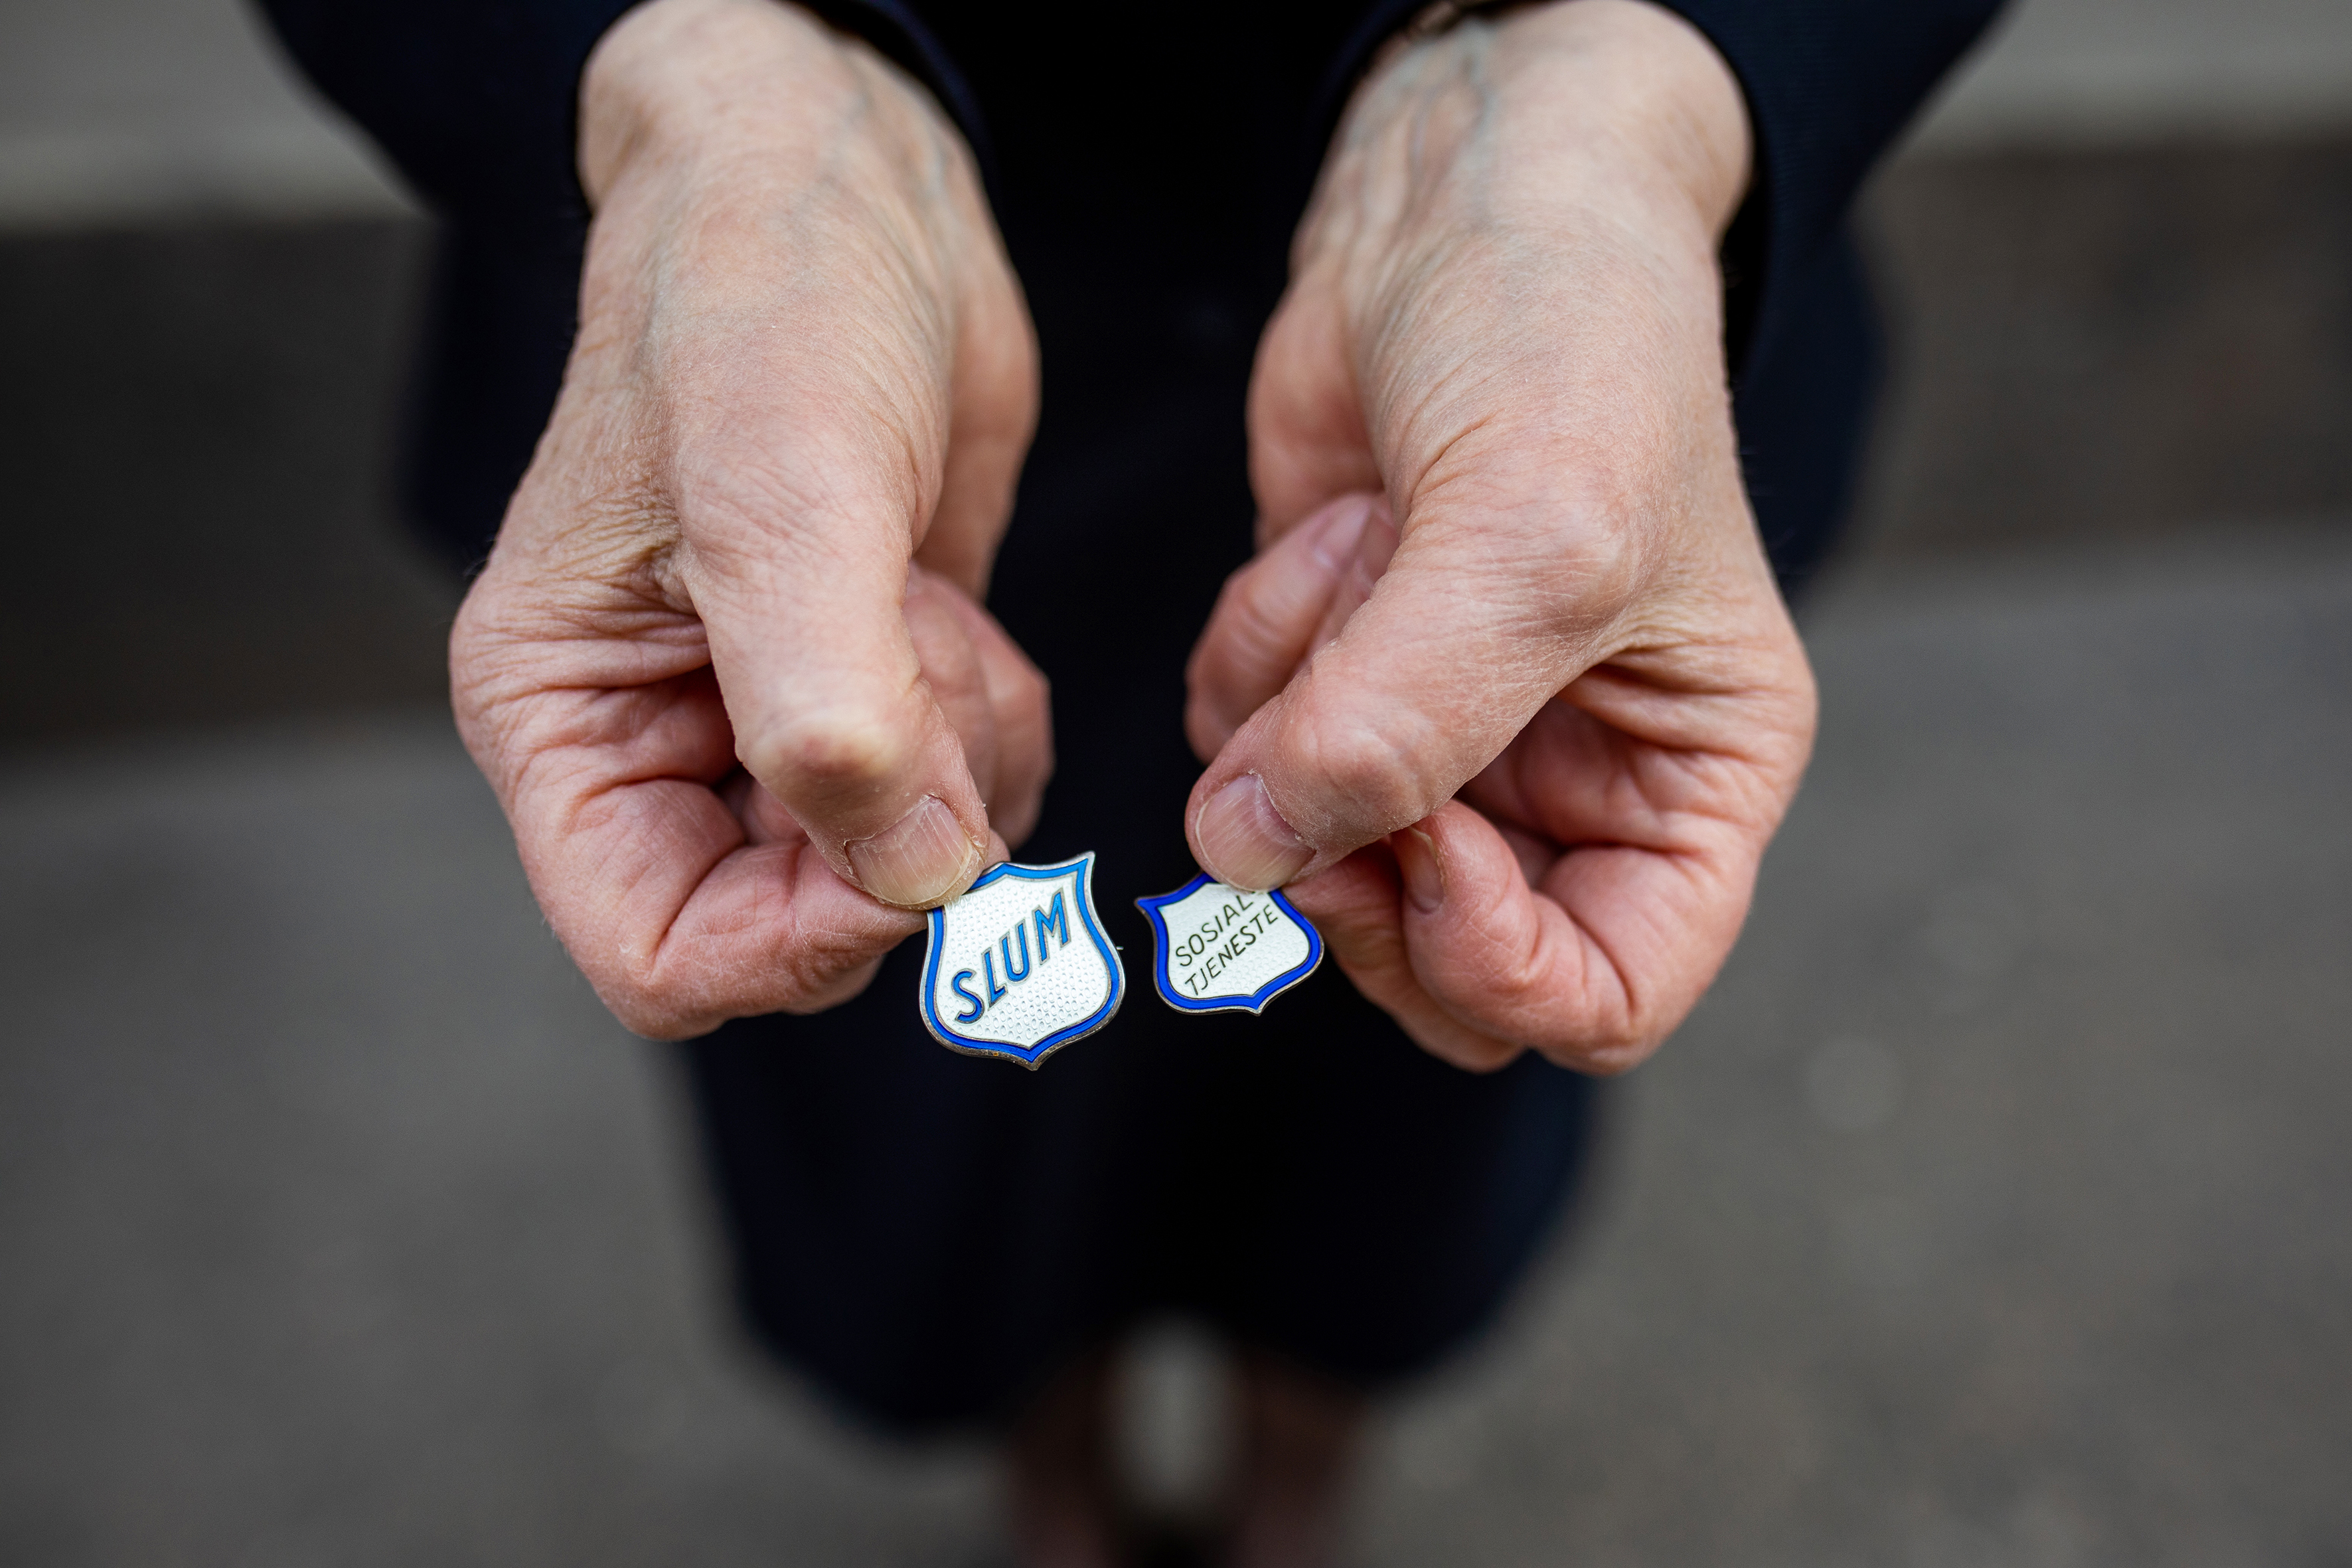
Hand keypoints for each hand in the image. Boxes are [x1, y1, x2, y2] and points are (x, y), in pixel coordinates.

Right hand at [451, 0, 1043, 1037]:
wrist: (846, 194)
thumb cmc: (762, 306)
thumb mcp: (780, 496)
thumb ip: (829, 714)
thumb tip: (911, 882)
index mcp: (567, 726)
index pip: (660, 958)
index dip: (794, 945)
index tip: (899, 841)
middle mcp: (659, 750)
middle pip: (798, 929)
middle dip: (898, 826)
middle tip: (919, 667)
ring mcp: (771, 728)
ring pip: (901, 872)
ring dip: (959, 761)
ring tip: (920, 606)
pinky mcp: (873, 694)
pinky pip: (963, 801)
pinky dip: (991, 725)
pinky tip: (947, 606)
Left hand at [1185, 0, 1816, 1074]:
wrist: (1464, 191)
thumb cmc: (1573, 334)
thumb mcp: (1534, 534)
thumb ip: (1404, 727)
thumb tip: (1255, 861)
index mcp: (1692, 780)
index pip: (1610, 996)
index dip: (1498, 968)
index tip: (1425, 849)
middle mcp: (1569, 782)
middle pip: (1434, 962)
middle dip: (1357, 863)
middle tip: (1319, 754)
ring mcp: (1439, 737)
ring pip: (1310, 856)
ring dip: (1297, 714)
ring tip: (1365, 551)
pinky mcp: (1330, 678)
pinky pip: (1238, 758)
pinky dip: (1251, 657)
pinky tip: (1326, 532)